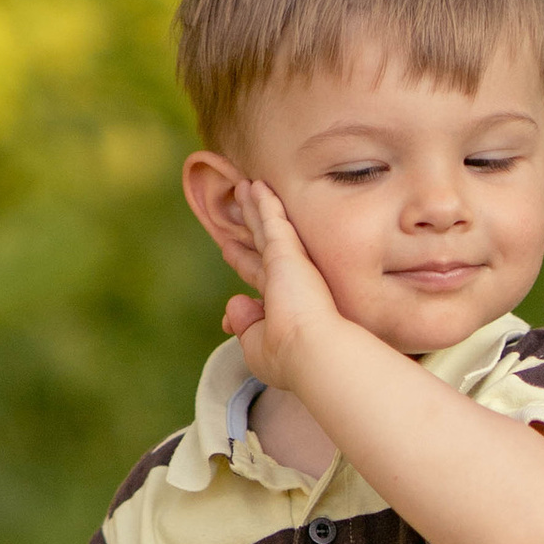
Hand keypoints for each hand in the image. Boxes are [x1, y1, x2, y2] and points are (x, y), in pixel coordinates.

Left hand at [218, 175, 341, 390]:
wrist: (312, 350)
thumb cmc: (287, 357)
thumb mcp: (256, 345)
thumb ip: (243, 323)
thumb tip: (231, 302)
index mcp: (283, 307)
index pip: (259, 284)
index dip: (245, 270)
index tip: (231, 259)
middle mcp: (288, 282)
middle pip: (262, 248)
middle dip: (249, 229)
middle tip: (239, 207)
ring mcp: (288, 265)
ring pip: (265, 228)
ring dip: (254, 208)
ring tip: (242, 187)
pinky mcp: (285, 253)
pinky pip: (270, 220)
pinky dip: (263, 203)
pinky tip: (254, 186)